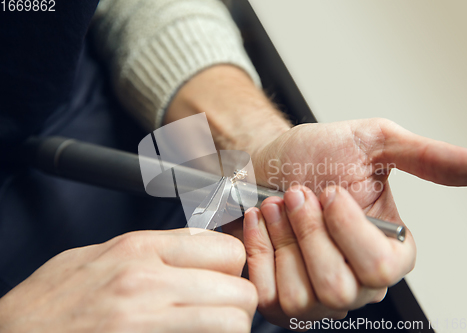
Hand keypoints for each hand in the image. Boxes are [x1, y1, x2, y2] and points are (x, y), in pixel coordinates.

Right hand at [0, 229, 256, 332]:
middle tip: (220, 312)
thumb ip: (149, 251)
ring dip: (229, 328)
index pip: (225, 249)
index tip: (224, 279)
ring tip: (209, 330)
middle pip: (239, 289)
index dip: (232, 268)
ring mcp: (147, 318)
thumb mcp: (96, 257)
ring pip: (232, 322)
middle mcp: (148, 280)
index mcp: (139, 249)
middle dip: (237, 304)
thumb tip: (192, 249)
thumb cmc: (48, 304)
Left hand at [244, 119, 466, 327]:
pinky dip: (258, 249)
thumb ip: (429, 158)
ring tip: (278, 205)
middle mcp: (356, 282)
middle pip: (339, 287)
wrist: (266, 162)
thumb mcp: (374, 143)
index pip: (382, 268)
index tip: (330, 191)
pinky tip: (262, 221)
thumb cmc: (316, 155)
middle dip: (310, 231)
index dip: (348, 228)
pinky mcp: (280, 300)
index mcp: (387, 251)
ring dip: (282, 237)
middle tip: (298, 194)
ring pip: (304, 296)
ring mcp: (317, 297)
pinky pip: (269, 297)